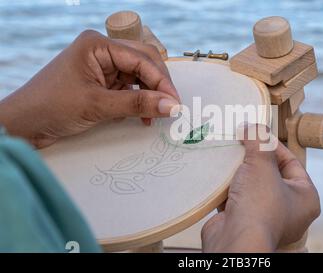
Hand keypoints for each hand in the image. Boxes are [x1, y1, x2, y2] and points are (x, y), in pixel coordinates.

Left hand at [0, 30, 179, 147]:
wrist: (23, 125)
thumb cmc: (50, 107)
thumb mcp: (98, 105)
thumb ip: (137, 105)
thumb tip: (171, 105)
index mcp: (97, 45)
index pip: (141, 59)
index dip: (161, 81)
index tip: (174, 102)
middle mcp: (101, 51)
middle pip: (144, 63)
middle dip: (158, 85)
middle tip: (170, 106)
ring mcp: (102, 67)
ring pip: (139, 77)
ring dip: (149, 95)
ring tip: (154, 115)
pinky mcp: (102, 82)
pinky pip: (129, 88)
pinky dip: (138, 101)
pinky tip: (141, 116)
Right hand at [201, 125, 320, 251]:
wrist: (234, 240)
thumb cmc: (259, 205)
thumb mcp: (262, 163)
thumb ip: (259, 141)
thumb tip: (253, 125)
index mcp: (305, 197)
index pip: (291, 162)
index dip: (273, 145)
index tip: (255, 133)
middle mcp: (289, 210)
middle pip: (271, 173)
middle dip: (253, 157)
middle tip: (241, 141)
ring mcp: (266, 217)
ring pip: (252, 185)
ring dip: (239, 171)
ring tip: (228, 154)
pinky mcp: (245, 221)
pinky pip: (238, 197)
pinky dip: (228, 187)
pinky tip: (219, 173)